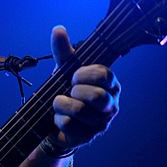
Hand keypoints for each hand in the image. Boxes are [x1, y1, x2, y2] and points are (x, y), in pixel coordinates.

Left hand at [49, 26, 120, 150]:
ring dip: (61, 105)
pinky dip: (57, 119)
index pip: (104, 74)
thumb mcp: (64, 71)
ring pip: (79, 111)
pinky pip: (67, 125)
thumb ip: (64, 52)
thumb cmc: (66, 92)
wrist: (55, 123)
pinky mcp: (88, 137)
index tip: (73, 76)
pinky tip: (58, 118)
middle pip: (96, 96)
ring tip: (59, 104)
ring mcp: (101, 123)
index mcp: (110, 85)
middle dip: (75, 92)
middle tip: (69, 92)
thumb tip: (58, 29)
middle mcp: (111, 104)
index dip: (84, 74)